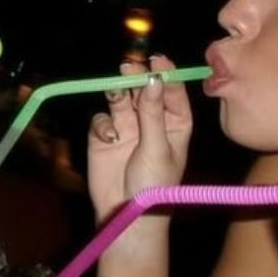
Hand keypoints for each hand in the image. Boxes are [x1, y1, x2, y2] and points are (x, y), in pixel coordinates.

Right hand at [86, 54, 193, 222]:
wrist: (127, 215)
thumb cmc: (154, 186)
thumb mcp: (158, 148)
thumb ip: (152, 113)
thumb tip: (153, 80)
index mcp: (175, 124)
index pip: (171, 92)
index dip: (165, 74)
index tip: (157, 61)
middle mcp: (151, 122)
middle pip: (144, 91)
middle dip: (137, 78)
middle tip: (129, 68)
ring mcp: (127, 128)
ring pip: (121, 100)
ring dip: (118, 94)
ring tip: (116, 93)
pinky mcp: (104, 138)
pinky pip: (101, 120)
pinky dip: (103, 124)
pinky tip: (109, 137)